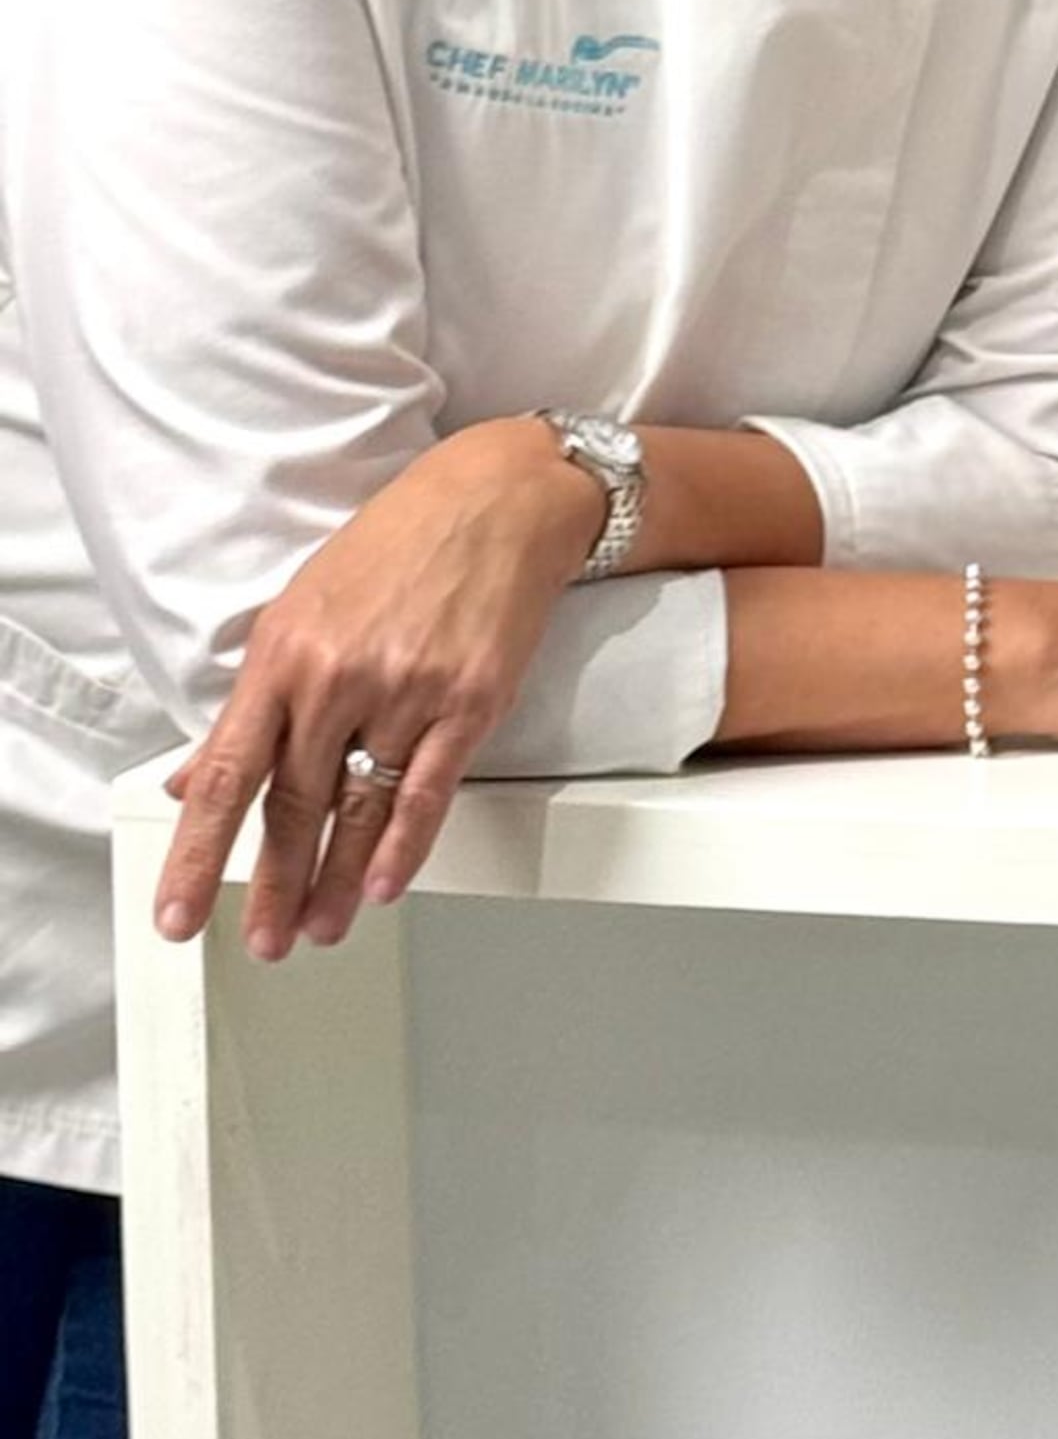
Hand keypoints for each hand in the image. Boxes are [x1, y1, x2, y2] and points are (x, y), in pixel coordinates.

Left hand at [156, 419, 601, 957]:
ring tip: (319, 926)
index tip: (178, 913)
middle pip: (294, 805)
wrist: (499, 500)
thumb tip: (199, 775)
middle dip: (273, 884)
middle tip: (262, 939)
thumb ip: (256, 701)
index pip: (228, 774)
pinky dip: (405, 846)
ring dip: (336, 881)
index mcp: (285, 652)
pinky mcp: (471, 700)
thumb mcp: (302, 608)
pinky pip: (429, 791)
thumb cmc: (400, 543)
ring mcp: (409, 690)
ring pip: (361, 810)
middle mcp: (341, 675)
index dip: (197, 854)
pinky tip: (386, 883)